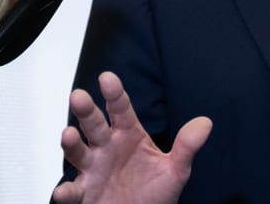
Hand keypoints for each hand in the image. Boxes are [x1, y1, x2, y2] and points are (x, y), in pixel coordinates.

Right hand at [51, 71, 211, 203]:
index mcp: (128, 135)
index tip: (107, 78)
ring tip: (68, 134)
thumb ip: (187, 147)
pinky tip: (64, 192)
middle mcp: (106, 147)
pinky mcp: (85, 193)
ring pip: (78, 152)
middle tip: (78, 96)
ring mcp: (93, 169)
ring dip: (71, 143)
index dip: (114, 94)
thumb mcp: (176, 170)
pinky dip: (66, 192)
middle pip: (94, 125)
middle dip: (86, 111)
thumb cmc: (155, 193)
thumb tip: (206, 123)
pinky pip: (73, 191)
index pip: (120, 109)